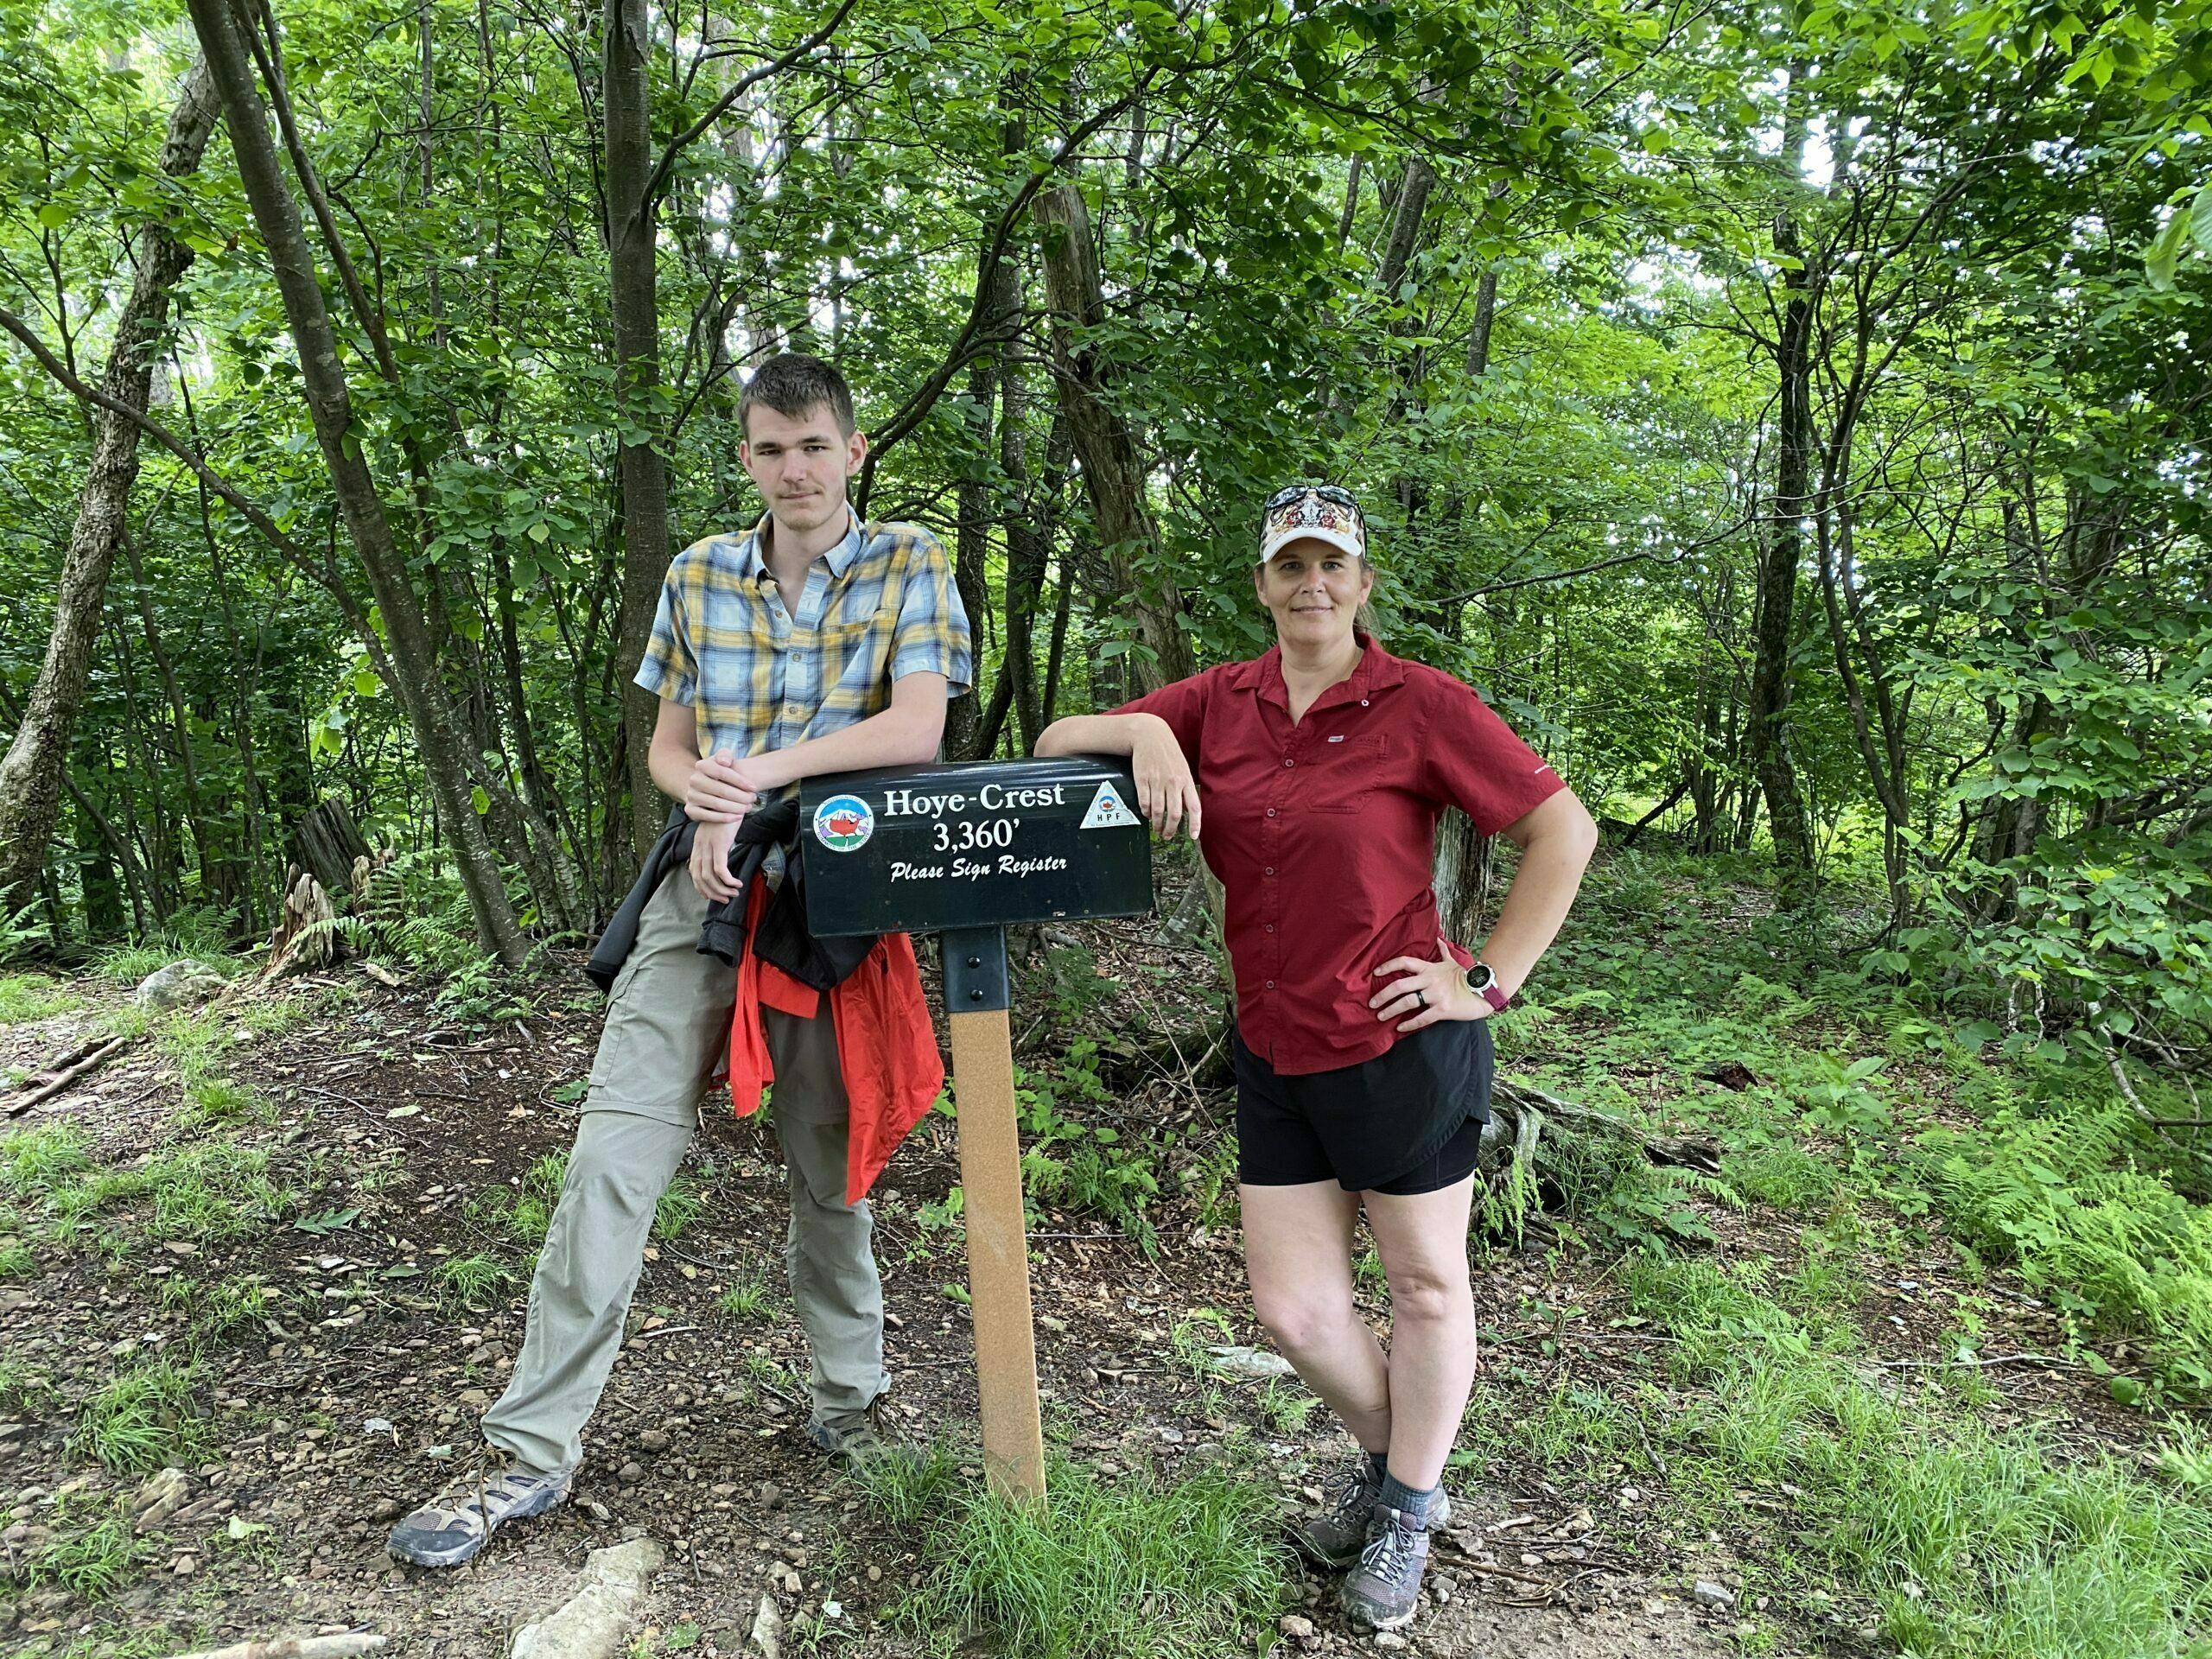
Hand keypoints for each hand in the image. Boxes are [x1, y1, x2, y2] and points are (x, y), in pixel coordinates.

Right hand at [684, 752, 761, 824]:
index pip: (723, 772)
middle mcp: (693, 780)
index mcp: (701, 766)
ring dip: (736, 807)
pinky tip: (738, 817)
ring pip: (717, 804)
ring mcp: (691, 796)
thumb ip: (725, 754)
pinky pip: (708, 816)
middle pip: (722, 790)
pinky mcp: (690, 810)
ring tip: (748, 807)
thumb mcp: (722, 759)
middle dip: (741, 796)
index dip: (740, 781)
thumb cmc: (720, 772)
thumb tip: (725, 762)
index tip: (754, 787)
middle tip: (753, 799)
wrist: (705, 788)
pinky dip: (725, 818)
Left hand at [689, 817, 741, 903]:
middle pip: (700, 878)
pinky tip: (737, 883)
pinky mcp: (720, 844)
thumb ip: (715, 843)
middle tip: (726, 899)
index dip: (701, 887)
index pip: (693, 872)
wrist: (732, 796)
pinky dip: (729, 881)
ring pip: (709, 877)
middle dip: (713, 893)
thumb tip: (721, 857)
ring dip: (722, 889)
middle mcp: (700, 847)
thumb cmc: (729, 813)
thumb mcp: (717, 830)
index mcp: (698, 844)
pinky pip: (721, 869)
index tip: (712, 895)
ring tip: (734, 893)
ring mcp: (708, 846)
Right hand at [1132, 715, 1201, 841]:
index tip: (1193, 836)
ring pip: (1157, 811)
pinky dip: (1145, 812)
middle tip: (1168, 835)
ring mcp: (1156, 781)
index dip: (1195, 824)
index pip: (1194, 807)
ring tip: (1157, 828)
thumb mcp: (1182, 768)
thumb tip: (1185, 810)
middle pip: (1174, 814)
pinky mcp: (1142, 779)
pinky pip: (1144, 802)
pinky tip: (1147, 814)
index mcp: (1185, 779)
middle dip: (1171, 829)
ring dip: (1157, 824)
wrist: (1149, 735)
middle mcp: (1172, 782)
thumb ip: (1185, 788)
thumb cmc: (1167, 752)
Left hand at [1369, 935, 1489, 1033]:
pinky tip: (1400, 1028)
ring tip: (1381, 1016)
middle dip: (1383, 995)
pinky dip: (1409, 1024)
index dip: (1388, 966)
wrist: (1483, 991)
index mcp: (1430, 968)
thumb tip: (1438, 939)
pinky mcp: (1442, 1010)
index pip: (1404, 962)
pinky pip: (1422, 1018)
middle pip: (1400, 985)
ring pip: (1408, 1002)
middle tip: (1372, 1003)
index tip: (1375, 973)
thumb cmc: (1465, 977)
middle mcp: (1430, 980)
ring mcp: (1436, 995)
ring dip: (1391, 1010)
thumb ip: (1442, 952)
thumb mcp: (1452, 962)